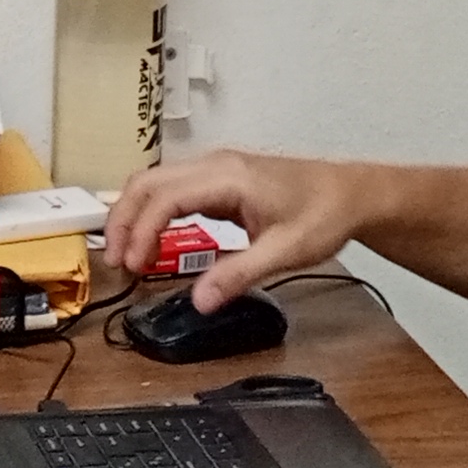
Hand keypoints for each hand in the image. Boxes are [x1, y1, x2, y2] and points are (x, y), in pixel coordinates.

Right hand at [102, 148, 362, 310]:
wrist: (352, 194)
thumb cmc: (324, 215)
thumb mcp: (285, 252)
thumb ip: (239, 275)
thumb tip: (199, 302)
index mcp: (228, 177)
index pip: (164, 197)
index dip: (141, 231)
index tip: (133, 265)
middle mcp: (215, 166)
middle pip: (147, 183)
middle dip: (123, 221)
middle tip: (115, 262)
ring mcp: (216, 170)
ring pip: (155, 183)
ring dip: (134, 215)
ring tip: (127, 255)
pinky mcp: (220, 180)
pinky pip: (173, 190)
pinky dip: (154, 213)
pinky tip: (152, 242)